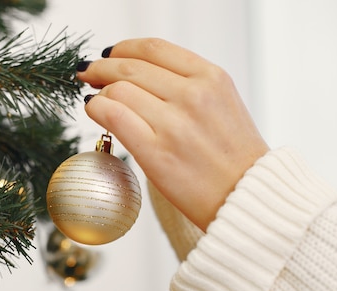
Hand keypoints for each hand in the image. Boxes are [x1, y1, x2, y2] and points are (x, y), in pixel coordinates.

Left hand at [76, 38, 268, 230]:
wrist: (246, 197)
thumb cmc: (231, 156)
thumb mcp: (221, 104)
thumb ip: (185, 85)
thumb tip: (137, 76)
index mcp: (211, 77)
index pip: (153, 49)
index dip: (122, 48)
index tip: (109, 55)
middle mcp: (194, 95)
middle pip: (130, 68)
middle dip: (102, 68)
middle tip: (89, 73)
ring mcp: (174, 124)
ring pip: (118, 90)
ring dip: (98, 92)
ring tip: (95, 98)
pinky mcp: (156, 153)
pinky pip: (113, 116)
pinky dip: (96, 109)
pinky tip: (94, 110)